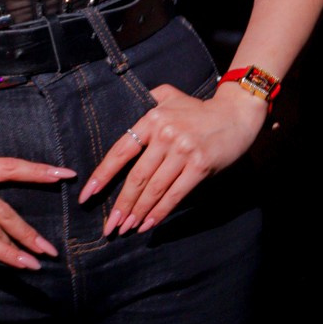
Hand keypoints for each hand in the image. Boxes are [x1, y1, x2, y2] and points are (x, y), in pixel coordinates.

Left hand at [78, 82, 267, 234]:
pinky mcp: (199, 166)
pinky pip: (175, 194)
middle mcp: (165, 134)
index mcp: (152, 118)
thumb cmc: (198, 109)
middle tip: (110, 225)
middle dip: (121, 204)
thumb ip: (145, 102)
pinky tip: (149, 223)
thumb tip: (121, 114)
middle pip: (137, 176)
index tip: (88, 194)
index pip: (120, 151)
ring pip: (155, 188)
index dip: (103, 175)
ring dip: (138, 212)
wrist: (235, 114)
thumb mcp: (168, 96)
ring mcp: (183, 151)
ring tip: (126, 228)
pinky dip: (160, 211)